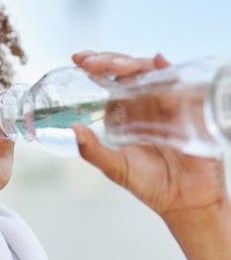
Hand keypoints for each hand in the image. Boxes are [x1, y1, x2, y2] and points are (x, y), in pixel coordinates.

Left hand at [70, 51, 228, 225]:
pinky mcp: (187, 107)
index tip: (78, 59)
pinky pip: (179, 82)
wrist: (185, 200)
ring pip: (149, 70)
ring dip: (132, 64)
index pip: (107, 80)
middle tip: (91, 63)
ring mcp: (166, 102)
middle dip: (108, 60)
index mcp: (123, 111)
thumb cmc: (149, 183)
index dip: (94, 64)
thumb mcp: (114, 167)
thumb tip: (72, 129)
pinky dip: (168, 69)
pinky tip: (159, 62)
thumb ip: (92, 150)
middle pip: (127, 69)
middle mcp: (143, 102)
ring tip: (116, 68)